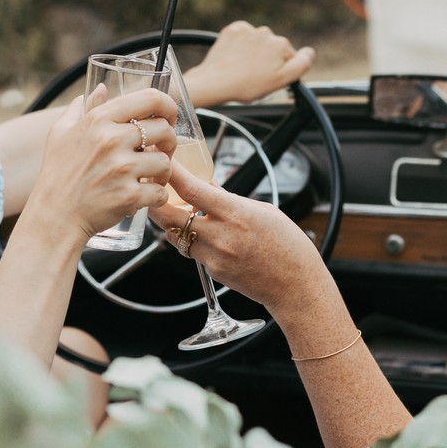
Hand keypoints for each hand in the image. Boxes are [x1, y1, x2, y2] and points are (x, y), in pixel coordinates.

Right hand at [26, 88, 177, 240]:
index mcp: (99, 120)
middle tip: (160, 153)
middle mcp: (112, 140)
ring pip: (166, 162)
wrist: (53, 217)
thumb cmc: (57, 174)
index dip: (168, 106)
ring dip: (163, 173)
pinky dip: (157, 197)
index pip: (150, 98)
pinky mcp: (129, 195)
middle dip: (169, 142)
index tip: (169, 118)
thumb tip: (101, 87)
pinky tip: (144, 197)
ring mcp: (122, 168)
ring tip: (150, 178)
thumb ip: (82, 108)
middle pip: (165, 130)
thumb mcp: (61, 133)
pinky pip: (161, 192)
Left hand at [150, 162, 333, 318]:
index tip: (159, 161)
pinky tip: (206, 235)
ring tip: (181, 212)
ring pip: (175, 235)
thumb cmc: (288, 246)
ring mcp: (213, 257)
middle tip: (151, 189)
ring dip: (172, 222)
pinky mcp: (212, 272)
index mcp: (235, 213)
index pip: (191, 189)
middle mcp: (219, 236)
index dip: (170, 173)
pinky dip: (192, 240)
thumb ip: (230, 199)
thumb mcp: (262, 211)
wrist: (296, 286)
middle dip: (154, 200)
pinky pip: (191, 251)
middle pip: (168, 216)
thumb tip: (209, 187)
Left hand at [185, 21, 315, 105]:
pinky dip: (240, 46)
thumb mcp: (281, 80)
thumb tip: (310, 52)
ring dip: (254, 53)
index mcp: (281, 45)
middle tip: (255, 76)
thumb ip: (301, 65)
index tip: (269, 78)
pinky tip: (235, 58)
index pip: (289, 57)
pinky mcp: (233, 30)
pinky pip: (243, 37)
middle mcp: (266, 33)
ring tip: (243, 68)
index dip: (281, 70)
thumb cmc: (248, 85)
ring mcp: (248, 30)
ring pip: (258, 42)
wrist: (215, 81)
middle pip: (274, 48)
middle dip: (268, 60)